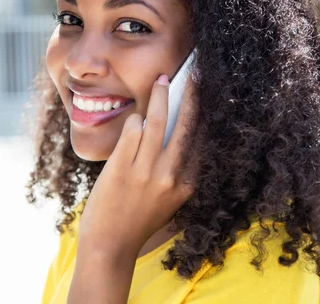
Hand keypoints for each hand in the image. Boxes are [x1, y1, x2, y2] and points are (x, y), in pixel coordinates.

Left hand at [77, 73, 197, 258]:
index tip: (209, 95)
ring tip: (162, 80)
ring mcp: (144, 172)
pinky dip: (134, 120)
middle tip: (194, 74)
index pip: (201, 141)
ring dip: (159, 96)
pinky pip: (132, 131)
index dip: (205, 114)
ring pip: (156, 122)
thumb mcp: (169, 200)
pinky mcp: (121, 168)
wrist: (110, 244)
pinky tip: (135, 118)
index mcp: (186, 185)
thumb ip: (176, 171)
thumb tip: (176, 130)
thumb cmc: (139, 220)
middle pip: (184, 126)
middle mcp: (169, 177)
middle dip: (191, 96)